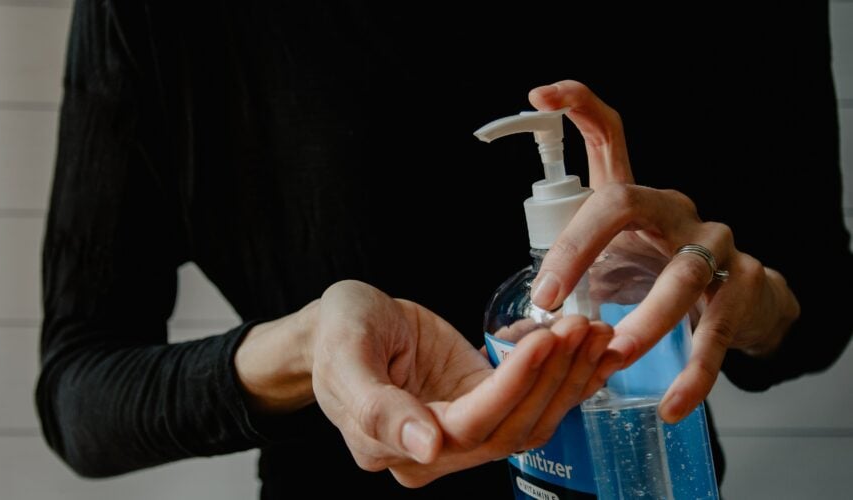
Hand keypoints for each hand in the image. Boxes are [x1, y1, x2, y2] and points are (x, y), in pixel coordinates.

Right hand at [310, 280, 615, 486]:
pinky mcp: (480, 404)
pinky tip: (594, 351)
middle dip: (552, 376)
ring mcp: (462, 430)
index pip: (470, 425)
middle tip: (580, 326)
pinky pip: (531, 401)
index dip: (513, 385)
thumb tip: (425, 447)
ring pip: (530, 419)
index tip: (545, 339)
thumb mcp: (346, 357)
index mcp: (396, 446)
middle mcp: (436, 451)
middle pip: (511, 427)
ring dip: (568, 378)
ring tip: (595, 331)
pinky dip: (566, 378)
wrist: (340, 328)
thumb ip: (377, 407)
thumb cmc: (335, 336)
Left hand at [527, 80, 799, 422]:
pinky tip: (670, 402)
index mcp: (635, 200)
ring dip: (643, 320)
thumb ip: (567, 286)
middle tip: (550, 301)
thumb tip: (513, 329)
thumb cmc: (658, 274)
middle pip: (624, 203)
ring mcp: (714, 246)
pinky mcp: (742, 290)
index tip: (540, 93)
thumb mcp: (612, 265)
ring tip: (614, 355)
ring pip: (679, 278)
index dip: (578, 107)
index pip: (610, 137)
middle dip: (580, 249)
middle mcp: (673, 210)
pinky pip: (715, 335)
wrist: (742, 300)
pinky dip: (693, 374)